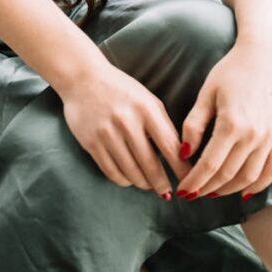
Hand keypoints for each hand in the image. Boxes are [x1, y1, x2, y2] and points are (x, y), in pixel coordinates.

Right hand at [59, 62, 192, 198]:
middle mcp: (127, 122)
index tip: (189, 181)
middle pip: (151, 166)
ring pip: (131, 173)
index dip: (181, 169)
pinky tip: (130, 178)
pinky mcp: (91, 143)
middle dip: (162, 184)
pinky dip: (124, 180)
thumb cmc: (121, 90)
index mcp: (146, 109)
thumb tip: (178, 157)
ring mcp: (107, 133)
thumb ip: (162, 125)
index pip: (170, 147)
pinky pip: (112, 172)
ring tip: (149, 185)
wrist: (83, 78)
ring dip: (143, 184)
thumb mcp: (147, 100)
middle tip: (168, 193)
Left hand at [176, 41, 271, 198]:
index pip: (209, 165)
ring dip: (229, 190)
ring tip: (213, 192)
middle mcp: (254, 135)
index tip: (183, 192)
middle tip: (194, 195)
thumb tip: (183, 154)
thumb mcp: (206, 93)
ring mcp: (271, 138)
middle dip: (207, 189)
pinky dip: (258, 185)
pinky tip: (244, 192)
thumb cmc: (231, 71)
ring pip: (249, 177)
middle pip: (227, 175)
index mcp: (232, 124)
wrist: (266, 55)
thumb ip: (194, 124)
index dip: (194, 182)